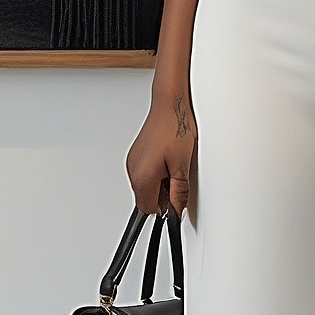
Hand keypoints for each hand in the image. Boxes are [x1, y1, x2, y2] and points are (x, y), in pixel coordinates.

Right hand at [128, 88, 196, 217]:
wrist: (170, 104)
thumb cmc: (175, 128)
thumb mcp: (182, 166)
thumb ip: (179, 193)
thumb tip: (177, 210)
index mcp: (142, 177)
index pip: (150, 209)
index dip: (167, 207)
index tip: (177, 200)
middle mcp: (132, 170)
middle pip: (147, 198)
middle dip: (164, 193)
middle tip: (178, 176)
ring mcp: (133, 161)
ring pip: (147, 185)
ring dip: (161, 181)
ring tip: (175, 163)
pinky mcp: (137, 154)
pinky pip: (145, 172)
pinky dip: (157, 171)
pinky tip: (168, 157)